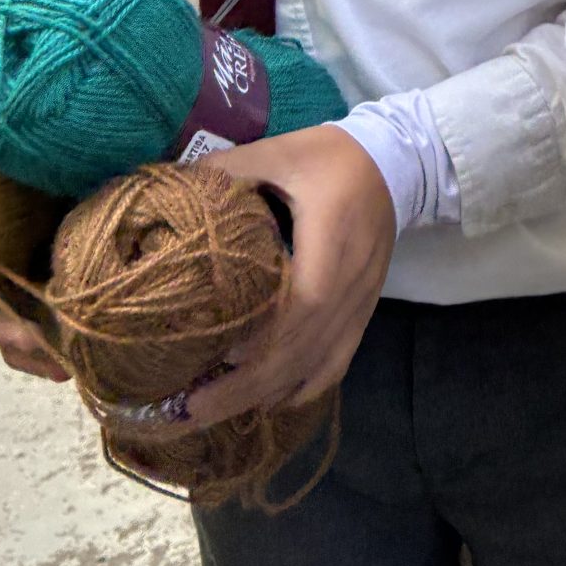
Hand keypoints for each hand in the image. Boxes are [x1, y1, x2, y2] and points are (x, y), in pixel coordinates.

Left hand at [181, 122, 395, 424]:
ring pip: (319, 364)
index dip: (267, 337)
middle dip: (248, 385)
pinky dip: (303, 389)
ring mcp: (361, 303)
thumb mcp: (279, 151)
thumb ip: (228, 168)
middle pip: (305, 349)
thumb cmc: (330, 158)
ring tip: (216, 414)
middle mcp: (351, 281)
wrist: (395, 165)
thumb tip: (170, 187)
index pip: (307, 303)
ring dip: (268, 393)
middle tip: (192, 410)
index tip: (222, 357)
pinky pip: (337, 363)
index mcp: (332, 239)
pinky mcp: (363, 313)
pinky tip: (269, 403)